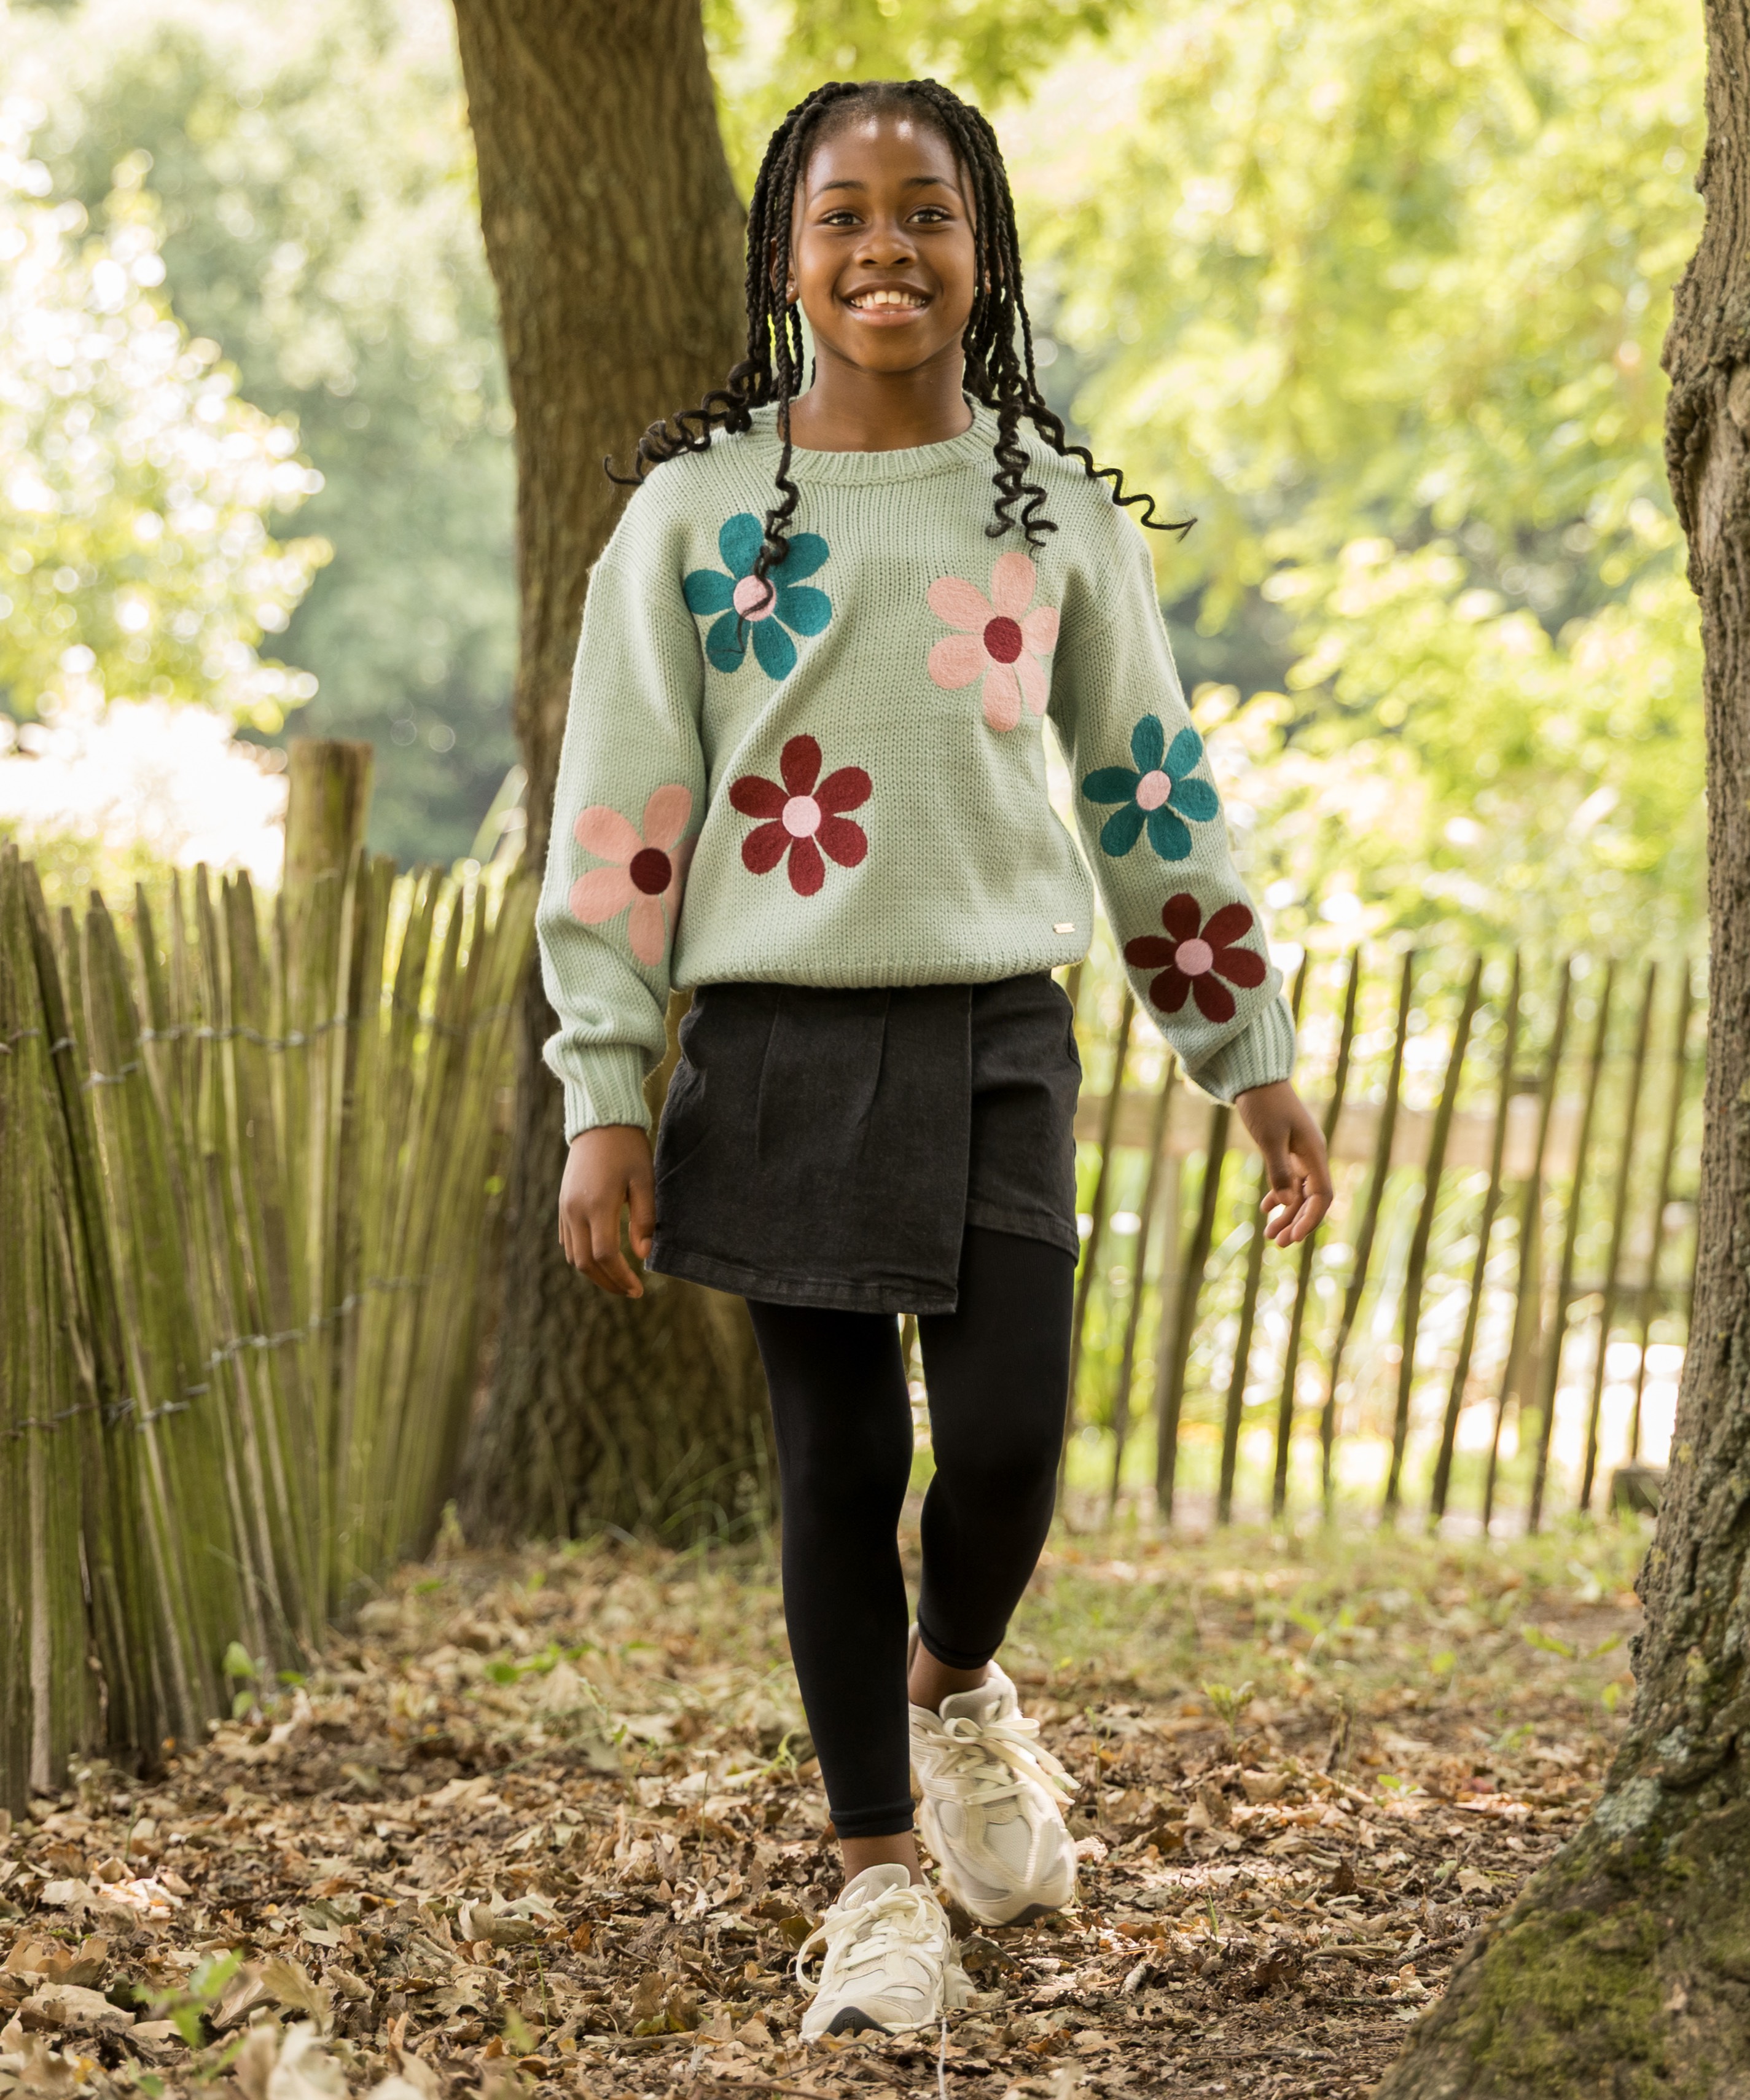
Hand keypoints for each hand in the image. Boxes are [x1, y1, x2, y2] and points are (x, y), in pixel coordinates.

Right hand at [558, 1126, 654, 1295]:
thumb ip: (644, 1218)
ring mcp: (565, 1208)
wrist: (599, 1121)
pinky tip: (602, 1260)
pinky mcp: (563, 1204)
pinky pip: (568, 1241)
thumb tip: (643, 1254)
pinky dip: (583, 1257)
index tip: (638, 1289)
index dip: (621, 1277)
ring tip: (618, 1280)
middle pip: (585, 1263)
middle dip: (608, 1282)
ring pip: (573, 1256)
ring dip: (594, 1273)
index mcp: (597, 1204)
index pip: (605, 1255)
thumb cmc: (628, 1149)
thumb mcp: (644, 1180)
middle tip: (630, 1291)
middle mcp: (575, 1210)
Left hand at [1233, 1080, 1332, 1245]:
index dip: (1310, 1219)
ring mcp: (1300, 1153)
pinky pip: (1290, 1180)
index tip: (1293, 1238)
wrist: (1256, 1077)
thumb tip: (1288, 1203)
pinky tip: (1265, 1208)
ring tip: (1268, 1234)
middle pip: (1311, 1199)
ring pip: (1299, 1192)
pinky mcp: (1288, 1150)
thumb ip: (1279, 1171)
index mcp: (1313, 1153)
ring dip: (1286, 1214)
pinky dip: (1279, 1196)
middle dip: (1296, 1222)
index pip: (1322, 1196)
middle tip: (1277, 1243)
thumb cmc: (1263, 1105)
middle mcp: (1311, 1156)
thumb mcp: (1269, 1139)